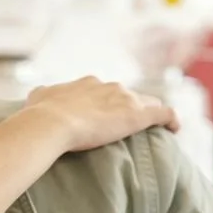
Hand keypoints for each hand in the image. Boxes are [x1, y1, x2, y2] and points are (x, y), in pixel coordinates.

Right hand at [22, 77, 179, 152]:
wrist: (51, 122)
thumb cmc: (41, 114)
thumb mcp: (38, 97)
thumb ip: (43, 94)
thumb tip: (38, 95)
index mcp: (88, 83)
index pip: (106, 91)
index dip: (109, 103)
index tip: (108, 116)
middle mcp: (109, 86)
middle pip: (128, 95)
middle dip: (130, 107)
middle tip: (128, 126)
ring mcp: (125, 99)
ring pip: (148, 102)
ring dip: (151, 113)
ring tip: (156, 129)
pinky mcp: (138, 114)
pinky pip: (164, 113)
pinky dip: (171, 119)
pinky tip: (175, 129)